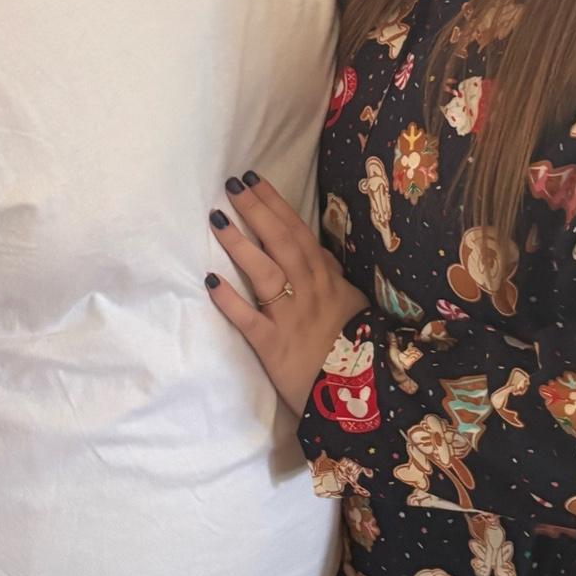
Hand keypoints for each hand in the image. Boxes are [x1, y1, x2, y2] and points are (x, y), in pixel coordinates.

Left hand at [206, 171, 368, 414]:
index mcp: (326, 278)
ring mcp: (291, 317)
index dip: (275, 204)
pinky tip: (211, 280)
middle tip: (232, 185)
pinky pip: (249, 320)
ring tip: (217, 218)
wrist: (364, 396)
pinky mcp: (275, 346)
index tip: (254, 179)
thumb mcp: (350, 303)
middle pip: (280, 243)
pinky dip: (230, 300)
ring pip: (265, 272)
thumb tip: (316, 252)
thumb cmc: (354, 348)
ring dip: (240, 244)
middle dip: (256, 211)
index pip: (298, 232)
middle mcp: (309, 290)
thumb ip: (331, 277)